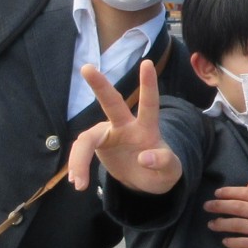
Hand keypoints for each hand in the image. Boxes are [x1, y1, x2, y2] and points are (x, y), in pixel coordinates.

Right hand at [67, 60, 178, 195]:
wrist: (145, 181)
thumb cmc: (161, 171)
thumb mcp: (170, 172)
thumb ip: (164, 163)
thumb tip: (144, 157)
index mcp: (147, 128)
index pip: (149, 104)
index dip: (148, 85)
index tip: (147, 64)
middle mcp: (125, 125)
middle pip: (111, 103)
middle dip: (100, 85)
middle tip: (86, 68)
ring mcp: (108, 133)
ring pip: (87, 139)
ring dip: (79, 159)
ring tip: (79, 183)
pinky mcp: (96, 144)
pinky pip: (81, 152)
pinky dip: (77, 166)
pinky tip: (78, 182)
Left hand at [204, 183, 247, 247]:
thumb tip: (247, 186)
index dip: (230, 192)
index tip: (217, 193)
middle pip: (239, 207)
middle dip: (220, 206)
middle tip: (207, 206)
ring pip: (239, 225)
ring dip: (222, 224)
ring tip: (211, 224)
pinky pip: (245, 243)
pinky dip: (233, 242)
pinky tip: (225, 242)